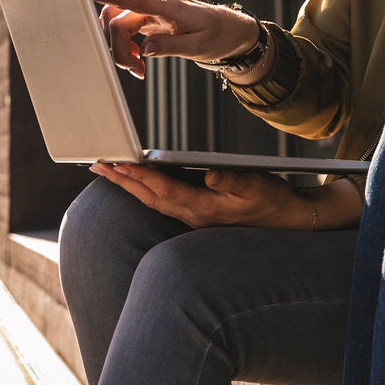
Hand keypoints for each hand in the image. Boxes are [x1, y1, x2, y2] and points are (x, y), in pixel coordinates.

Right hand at [86, 0, 259, 78]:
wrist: (231, 31)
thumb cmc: (219, 36)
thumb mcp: (200, 46)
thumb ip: (172, 47)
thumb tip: (145, 50)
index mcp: (170, 8)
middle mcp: (157, 7)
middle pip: (120, 21)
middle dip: (119, 47)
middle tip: (137, 70)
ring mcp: (152, 13)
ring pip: (120, 26)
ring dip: (121, 49)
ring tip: (139, 68)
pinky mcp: (151, 22)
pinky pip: (128, 31)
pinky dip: (127, 48)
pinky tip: (140, 62)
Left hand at [88, 162, 309, 229]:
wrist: (287, 221)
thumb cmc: (272, 201)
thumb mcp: (257, 187)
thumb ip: (234, 181)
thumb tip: (212, 175)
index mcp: (204, 207)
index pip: (163, 190)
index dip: (139, 176)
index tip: (117, 163)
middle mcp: (193, 213)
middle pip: (149, 197)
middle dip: (122, 181)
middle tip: (97, 164)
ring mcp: (194, 214)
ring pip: (154, 199)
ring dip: (130, 184)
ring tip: (109, 169)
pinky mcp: (198, 209)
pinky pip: (164, 198)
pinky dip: (147, 187)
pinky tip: (139, 178)